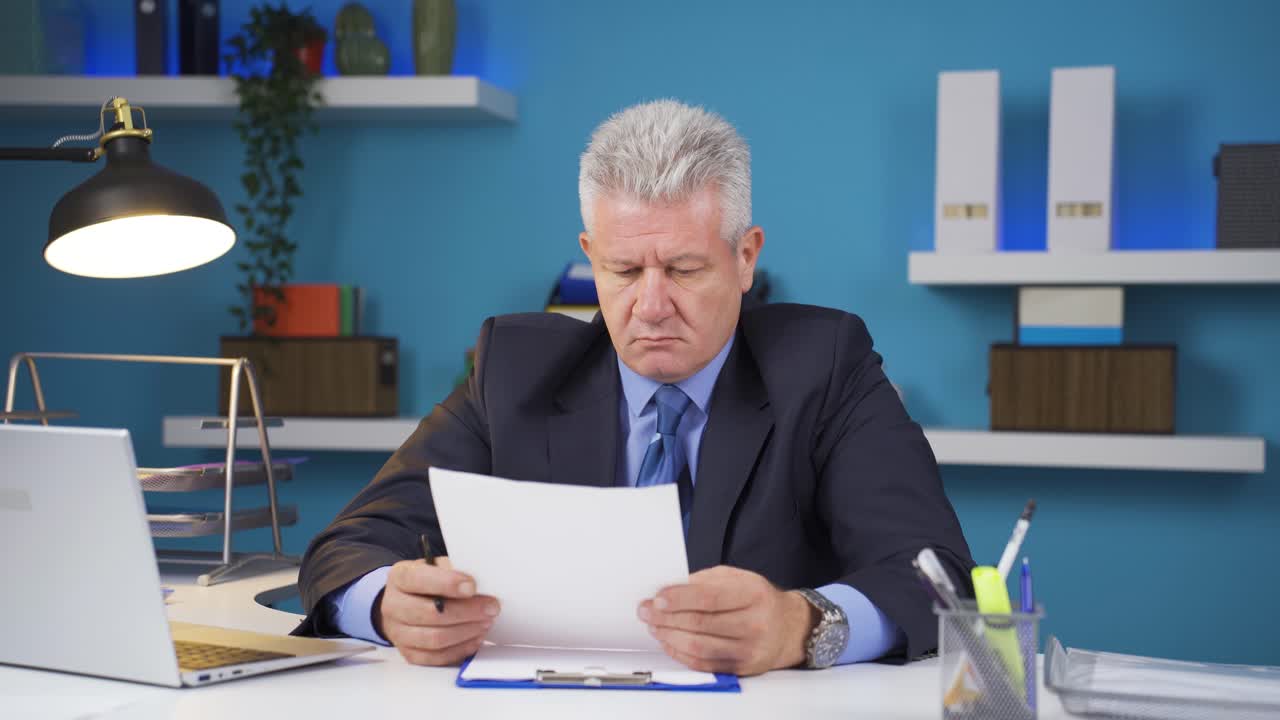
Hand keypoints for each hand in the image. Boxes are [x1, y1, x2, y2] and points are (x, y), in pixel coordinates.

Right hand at [375, 556, 500, 665]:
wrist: (406, 604)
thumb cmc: (428, 583)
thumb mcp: (437, 567)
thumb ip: (454, 571)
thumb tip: (482, 584)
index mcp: (399, 577)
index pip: (419, 579)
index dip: (447, 583)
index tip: (472, 586)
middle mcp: (393, 605)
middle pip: (430, 613)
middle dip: (466, 611)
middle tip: (491, 607)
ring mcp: (398, 633)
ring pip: (434, 638)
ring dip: (466, 631)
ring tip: (486, 622)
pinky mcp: (409, 654)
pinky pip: (436, 657)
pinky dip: (460, 649)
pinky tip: (476, 638)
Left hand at [637, 565, 816, 675]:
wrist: (788, 627)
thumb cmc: (758, 599)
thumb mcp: (737, 578)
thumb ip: (704, 581)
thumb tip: (669, 589)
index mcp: (754, 594)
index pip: (710, 597)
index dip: (679, 598)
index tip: (657, 598)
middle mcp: (755, 623)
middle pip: (701, 623)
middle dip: (666, 617)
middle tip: (646, 611)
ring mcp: (749, 649)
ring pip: (699, 646)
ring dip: (669, 636)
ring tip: (654, 626)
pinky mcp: (742, 668)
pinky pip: (703, 664)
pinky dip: (681, 653)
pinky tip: (669, 642)